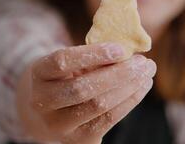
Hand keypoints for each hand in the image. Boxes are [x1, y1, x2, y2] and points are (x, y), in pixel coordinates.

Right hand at [16, 43, 155, 143]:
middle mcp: (42, 102)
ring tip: (146, 73)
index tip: (121, 48)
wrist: (50, 110)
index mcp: (37, 74)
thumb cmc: (66, 77)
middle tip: (143, 62)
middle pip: (82, 88)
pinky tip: (141, 87)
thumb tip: (129, 53)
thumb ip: (93, 57)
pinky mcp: (77, 141)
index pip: (62, 61)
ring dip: (129, 88)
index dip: (93, 54)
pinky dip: (129, 101)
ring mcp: (58, 125)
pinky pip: (109, 120)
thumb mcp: (71, 63)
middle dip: (119, 74)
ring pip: (99, 106)